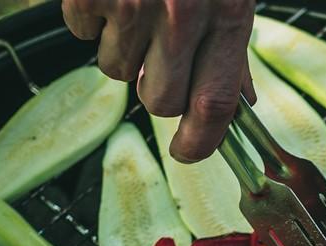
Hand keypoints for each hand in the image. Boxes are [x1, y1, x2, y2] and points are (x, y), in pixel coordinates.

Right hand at [63, 0, 255, 162]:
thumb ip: (231, 46)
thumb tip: (242, 102)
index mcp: (227, 13)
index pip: (215, 104)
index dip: (200, 140)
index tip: (188, 151)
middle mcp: (183, 14)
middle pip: (161, 101)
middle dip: (156, 88)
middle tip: (158, 49)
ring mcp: (134, 5)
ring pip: (117, 71)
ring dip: (123, 47)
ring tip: (137, 3)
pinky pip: (83, 33)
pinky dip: (91, 16)